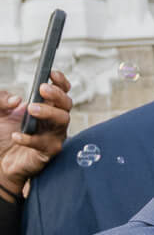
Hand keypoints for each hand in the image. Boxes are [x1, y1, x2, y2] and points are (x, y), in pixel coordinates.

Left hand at [0, 70, 71, 197]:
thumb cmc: (3, 134)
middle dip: (57, 94)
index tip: (51, 74)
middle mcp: (53, 119)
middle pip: (67, 103)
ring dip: (48, 112)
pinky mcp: (49, 151)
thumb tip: (17, 100)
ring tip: (29, 110)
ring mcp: (53, 135)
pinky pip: (45, 143)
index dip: (60, 81)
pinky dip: (30, 139)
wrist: (0, 160)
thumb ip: (2, 100)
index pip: (61, 91)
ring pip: (63, 120)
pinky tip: (17, 136)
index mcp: (45, 106)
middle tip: (42, 89)